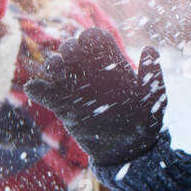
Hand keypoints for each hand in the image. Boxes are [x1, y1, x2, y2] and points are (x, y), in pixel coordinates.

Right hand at [23, 28, 166, 165]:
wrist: (127, 152)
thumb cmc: (145, 124)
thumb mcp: (153, 100)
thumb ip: (151, 75)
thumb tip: (150, 49)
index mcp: (112, 65)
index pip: (96, 40)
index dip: (90, 38)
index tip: (89, 44)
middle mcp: (92, 73)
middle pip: (72, 48)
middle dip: (68, 48)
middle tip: (70, 57)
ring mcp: (75, 88)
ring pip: (55, 66)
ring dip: (52, 64)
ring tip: (57, 72)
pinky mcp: (62, 106)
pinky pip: (44, 92)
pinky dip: (37, 88)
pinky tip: (39, 89)